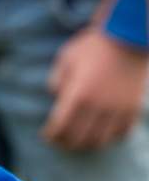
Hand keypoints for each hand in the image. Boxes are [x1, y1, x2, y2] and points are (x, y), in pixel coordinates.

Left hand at [44, 28, 148, 150]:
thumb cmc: (93, 46)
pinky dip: (111, 137)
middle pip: (78, 138)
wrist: (129, 37)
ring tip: (80, 141)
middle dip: (66, 142)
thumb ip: (56, 81)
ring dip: (87, 143)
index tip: (46, 136)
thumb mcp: (65, 59)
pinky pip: (122, 133)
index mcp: (78, 95)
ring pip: (100, 140)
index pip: (60, 126)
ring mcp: (118, 109)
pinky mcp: (133, 108)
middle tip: (60, 142)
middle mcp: (98, 107)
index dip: (51, 135)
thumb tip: (57, 98)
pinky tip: (103, 134)